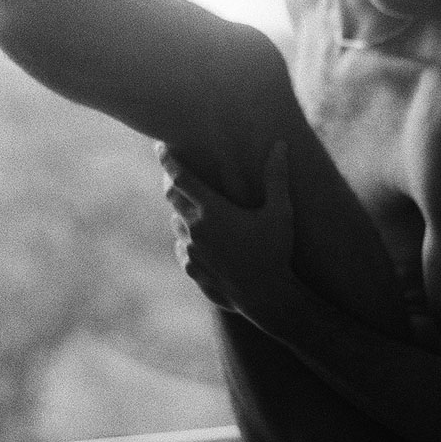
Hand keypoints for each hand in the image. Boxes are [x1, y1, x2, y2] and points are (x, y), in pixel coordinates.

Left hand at [157, 140, 293, 325]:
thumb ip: (276, 177)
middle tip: (175, 172)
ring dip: (182, 211)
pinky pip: (182, 246)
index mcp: (213, 210)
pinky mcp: (190, 268)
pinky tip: (199, 239)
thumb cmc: (276, 251)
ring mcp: (191, 250)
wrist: (266, 296)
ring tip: (194, 207)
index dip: (168, 159)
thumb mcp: (280, 212)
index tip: (160, 146)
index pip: (181, 177)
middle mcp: (196, 228)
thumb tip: (281, 145)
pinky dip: (187, 238)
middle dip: (172, 182)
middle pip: (173, 196)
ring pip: (176, 222)